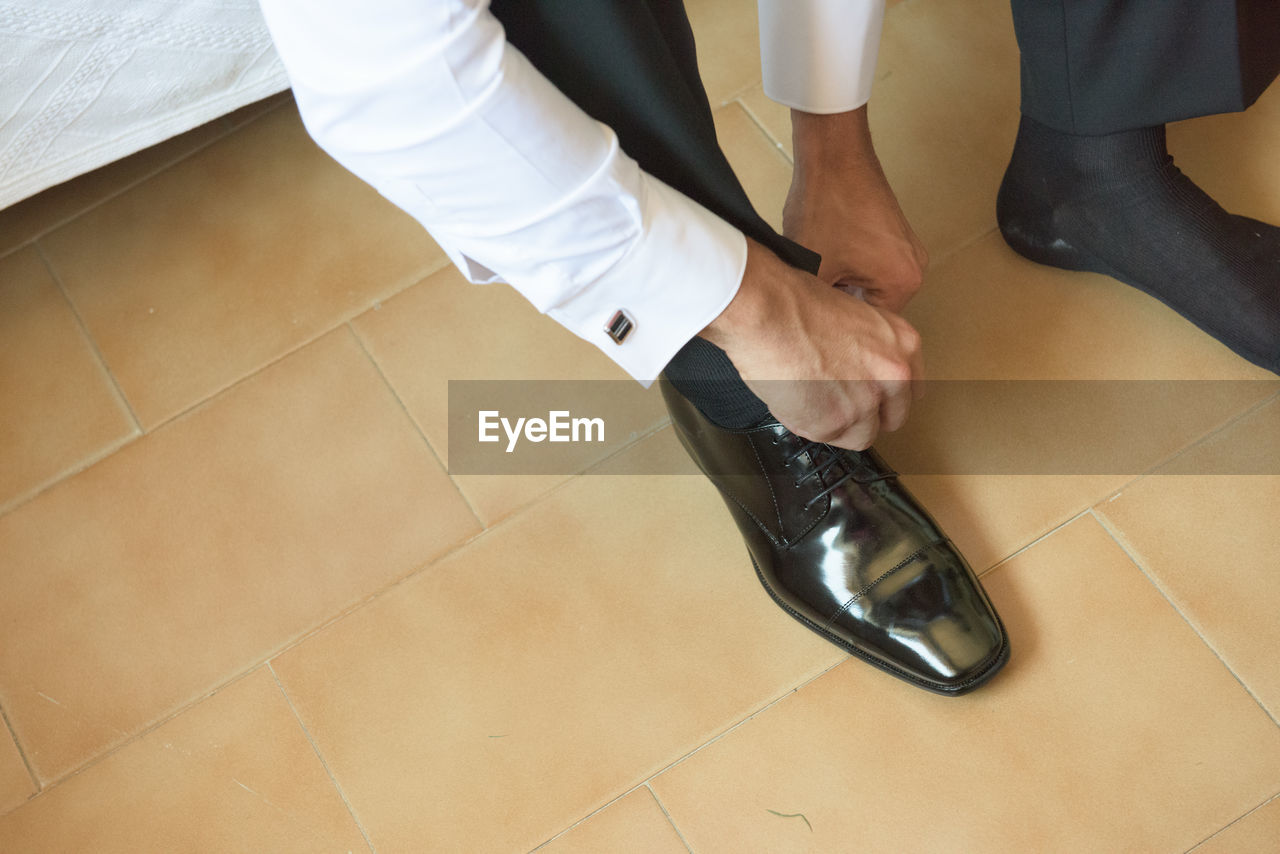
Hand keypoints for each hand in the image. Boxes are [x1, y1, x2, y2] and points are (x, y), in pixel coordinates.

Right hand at [701, 238, 923, 450]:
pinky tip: (795, 400)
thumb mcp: (852, 315)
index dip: (886, 396)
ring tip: (811, 400)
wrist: (764, 312)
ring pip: (861, 435)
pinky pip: (826, 438)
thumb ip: (867, 348)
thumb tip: (858, 369)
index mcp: (902, 343)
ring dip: (838, 424)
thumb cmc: (794, 303)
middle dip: (867, 416)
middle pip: (892, 418)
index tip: (872, 397)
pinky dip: (809, 425)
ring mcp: (865, 402)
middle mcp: (892, 374)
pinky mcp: (834, 422)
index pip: (910, 389)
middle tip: (839, 404)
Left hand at [783, 107, 927, 313]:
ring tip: (816, 276)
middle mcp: (914, 267)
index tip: (817, 330)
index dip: (839, 331)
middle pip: (872, 310)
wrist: (832, 154)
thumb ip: (818, 309)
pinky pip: (870, 266)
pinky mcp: (893, 235)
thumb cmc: (827, 202)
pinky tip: (824, 258)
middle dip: (840, 307)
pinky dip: (847, 268)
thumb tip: (808, 333)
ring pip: (868, 288)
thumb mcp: (813, 270)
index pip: (872, 330)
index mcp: (903, 282)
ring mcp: (906, 249)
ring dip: (841, 287)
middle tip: (811, 302)